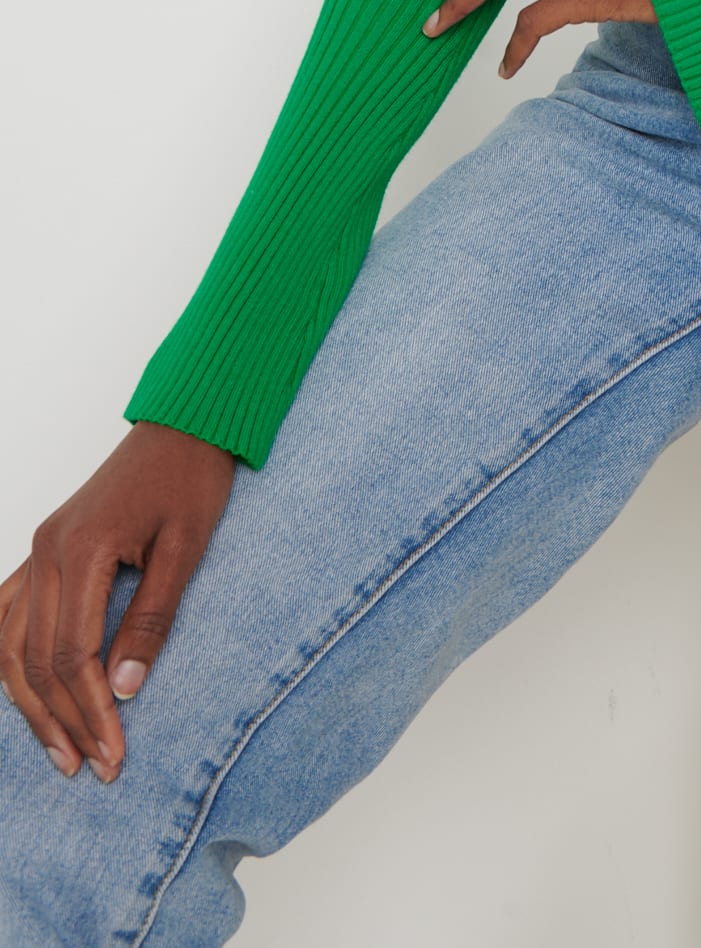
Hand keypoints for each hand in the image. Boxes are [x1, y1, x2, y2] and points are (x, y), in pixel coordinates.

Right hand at [0, 421, 235, 780]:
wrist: (184, 424)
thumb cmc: (191, 478)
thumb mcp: (186, 548)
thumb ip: (152, 619)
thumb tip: (124, 691)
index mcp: (80, 550)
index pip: (72, 656)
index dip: (91, 712)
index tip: (116, 756)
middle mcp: (45, 551)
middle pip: (35, 660)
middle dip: (63, 721)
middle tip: (94, 768)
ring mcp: (38, 549)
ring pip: (11, 645)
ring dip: (31, 705)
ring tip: (62, 753)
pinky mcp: (43, 549)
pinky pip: (8, 615)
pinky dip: (11, 661)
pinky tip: (25, 697)